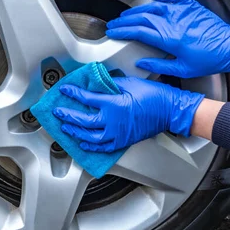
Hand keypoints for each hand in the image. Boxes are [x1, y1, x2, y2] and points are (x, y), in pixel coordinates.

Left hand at [53, 77, 203, 152]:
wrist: (171, 111)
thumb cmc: (154, 96)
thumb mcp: (130, 83)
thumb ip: (111, 84)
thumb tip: (99, 82)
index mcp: (113, 104)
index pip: (87, 99)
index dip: (73, 93)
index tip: (64, 90)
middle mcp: (112, 122)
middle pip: (83, 121)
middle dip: (68, 116)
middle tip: (58, 113)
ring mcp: (117, 134)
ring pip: (90, 137)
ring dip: (75, 133)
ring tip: (66, 129)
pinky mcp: (123, 141)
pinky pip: (103, 147)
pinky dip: (91, 146)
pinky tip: (83, 144)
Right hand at [106, 0, 229, 77]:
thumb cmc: (209, 60)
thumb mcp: (182, 70)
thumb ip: (159, 66)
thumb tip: (142, 63)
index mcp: (169, 39)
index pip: (139, 32)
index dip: (123, 31)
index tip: (113, 32)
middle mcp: (173, 23)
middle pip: (142, 18)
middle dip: (124, 21)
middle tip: (114, 24)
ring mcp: (182, 13)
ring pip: (153, 7)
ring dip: (137, 10)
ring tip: (126, 15)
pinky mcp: (191, 8)